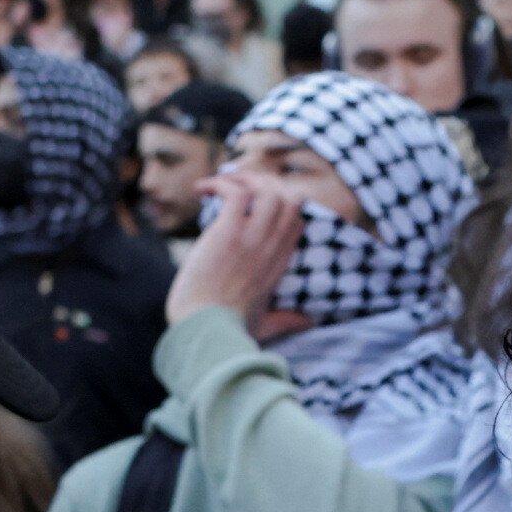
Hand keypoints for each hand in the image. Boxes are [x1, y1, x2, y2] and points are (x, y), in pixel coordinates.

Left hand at [163, 168, 308, 330]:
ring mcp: (251, 240)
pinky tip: (202, 189)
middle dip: (264, 184)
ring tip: (218, 184)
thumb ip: (286, 320)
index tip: (252, 204)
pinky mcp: (227, 234)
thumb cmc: (228, 331)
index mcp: (278, 264)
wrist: (204, 332)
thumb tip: (308, 323)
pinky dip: (219, 183)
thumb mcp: (265, 326)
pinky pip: (235, 192)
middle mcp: (270, 248)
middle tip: (235, 187)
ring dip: (243, 179)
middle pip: (289, 198)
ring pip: (267, 189)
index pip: (296, 220)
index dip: (280, 203)